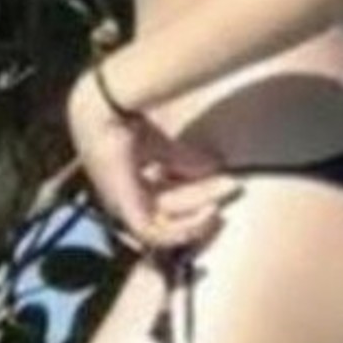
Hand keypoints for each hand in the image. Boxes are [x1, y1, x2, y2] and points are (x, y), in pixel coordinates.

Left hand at [66, 73, 242, 254]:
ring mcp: (121, 206)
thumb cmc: (126, 118)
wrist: (109, 108)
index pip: (165, 199)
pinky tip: (209, 211)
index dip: (196, 196)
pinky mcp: (125, 210)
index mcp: (128, 182)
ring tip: (222, 199)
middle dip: (205, 198)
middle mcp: (123, 198)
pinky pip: (156, 234)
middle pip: (170, 210)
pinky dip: (185, 228)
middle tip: (233, 185)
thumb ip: (184, 160)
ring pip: (167, 224)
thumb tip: (215, 167)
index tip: (223, 182)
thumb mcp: (163, 143)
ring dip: (197, 216)